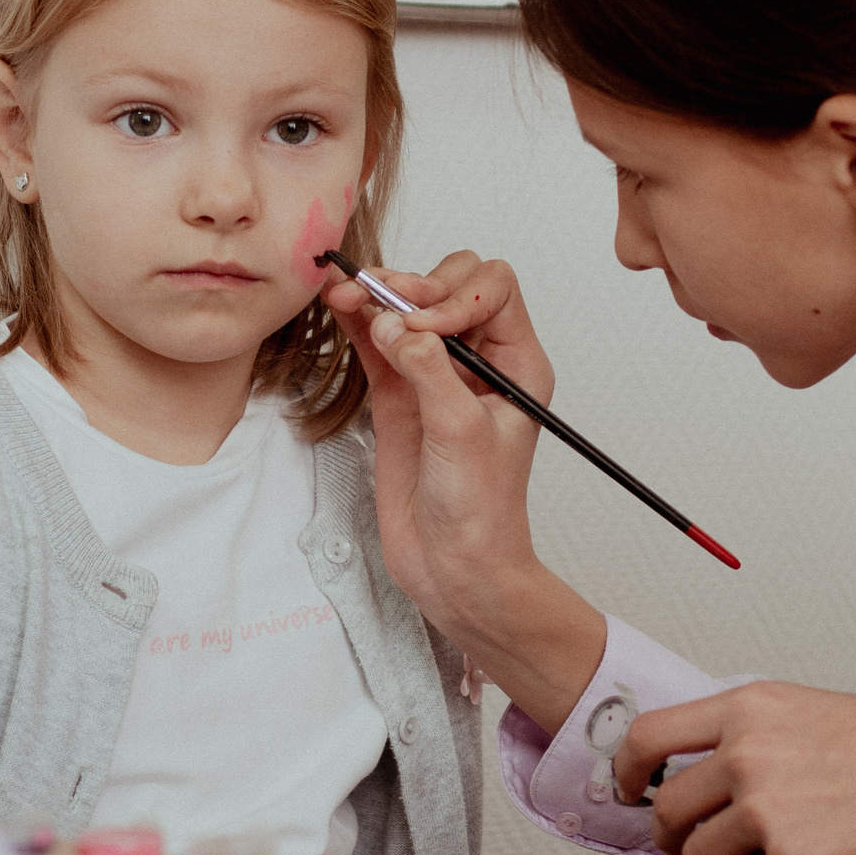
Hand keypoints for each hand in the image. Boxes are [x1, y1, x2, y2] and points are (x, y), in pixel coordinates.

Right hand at [325, 254, 605, 726]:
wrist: (455, 567)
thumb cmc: (482, 513)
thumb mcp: (461, 434)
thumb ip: (428, 372)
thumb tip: (394, 322)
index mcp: (516, 363)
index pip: (493, 289)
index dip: (456, 295)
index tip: (425, 332)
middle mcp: (478, 361)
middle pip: (448, 287)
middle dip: (414, 288)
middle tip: (384, 308)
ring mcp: (434, 375)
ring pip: (407, 310)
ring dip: (377, 295)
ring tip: (344, 293)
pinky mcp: (398, 395)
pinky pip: (377, 341)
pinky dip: (358, 321)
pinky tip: (339, 306)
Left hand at [614, 684, 855, 854]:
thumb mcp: (796, 711)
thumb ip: (737, 738)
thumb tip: (686, 786)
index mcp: (744, 708)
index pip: (647, 736)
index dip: (626, 773)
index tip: (631, 793)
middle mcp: (746, 752)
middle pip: (667, 812)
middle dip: (678, 839)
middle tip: (705, 846)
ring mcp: (767, 806)